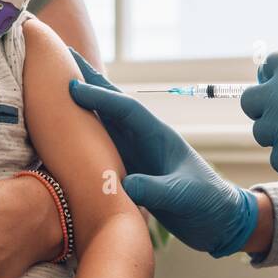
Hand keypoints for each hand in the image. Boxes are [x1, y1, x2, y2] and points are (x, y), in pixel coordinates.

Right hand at [68, 49, 257, 257]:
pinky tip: (68, 130)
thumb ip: (156, 190)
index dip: (100, 97)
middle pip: (111, 105)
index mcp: (159, 136)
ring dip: (82, 105)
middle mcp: (145, 139)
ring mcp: (137, 153)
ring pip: (104, 123)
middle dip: (89, 81)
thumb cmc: (209, 203)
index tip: (72, 86)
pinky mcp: (132, 170)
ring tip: (57, 85)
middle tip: (63, 56)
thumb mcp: (184, 197)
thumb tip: (125, 185)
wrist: (220, 221)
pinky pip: (103, 147)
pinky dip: (84, 135)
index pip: (126, 110)